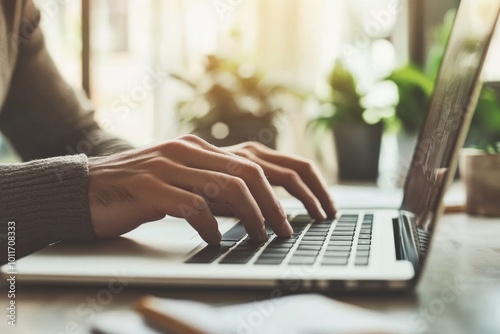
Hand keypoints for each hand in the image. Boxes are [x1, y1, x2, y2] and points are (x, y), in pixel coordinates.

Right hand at [88, 135, 335, 244]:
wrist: (86, 190)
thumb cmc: (141, 192)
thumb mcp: (186, 184)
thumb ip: (218, 189)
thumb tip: (260, 208)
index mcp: (204, 149)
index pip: (266, 160)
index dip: (301, 182)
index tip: (320, 208)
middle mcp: (191, 150)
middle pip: (254, 170)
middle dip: (282, 202)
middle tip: (291, 230)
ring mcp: (170, 164)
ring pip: (229, 185)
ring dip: (252, 215)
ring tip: (262, 237)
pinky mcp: (149, 185)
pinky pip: (191, 205)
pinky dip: (210, 225)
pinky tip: (215, 240)